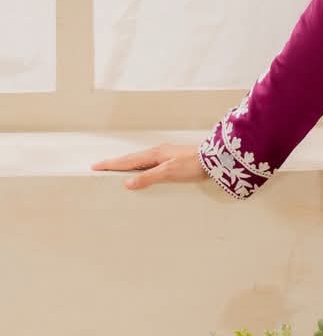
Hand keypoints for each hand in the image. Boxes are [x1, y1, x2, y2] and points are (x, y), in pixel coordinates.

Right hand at [90, 142, 205, 189]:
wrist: (215, 160)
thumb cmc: (193, 165)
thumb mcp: (168, 173)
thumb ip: (148, 178)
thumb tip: (127, 183)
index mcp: (154, 154)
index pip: (127, 161)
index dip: (111, 164)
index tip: (96, 166)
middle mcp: (158, 152)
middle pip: (131, 159)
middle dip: (115, 163)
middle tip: (101, 166)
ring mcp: (165, 155)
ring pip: (140, 160)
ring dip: (127, 164)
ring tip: (117, 169)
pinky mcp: (173, 159)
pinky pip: (149, 162)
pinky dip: (139, 166)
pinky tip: (142, 171)